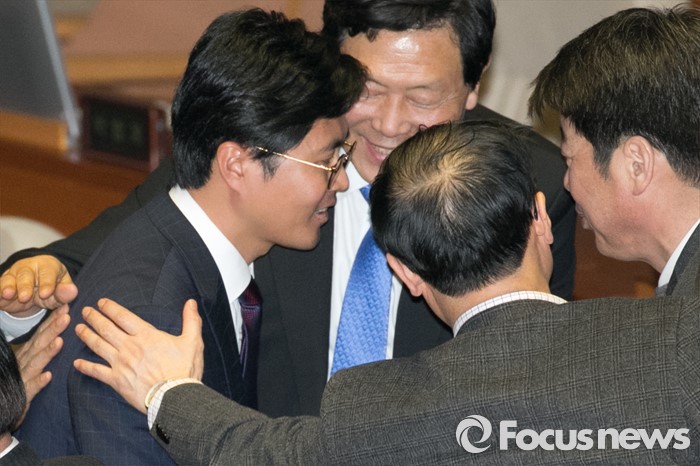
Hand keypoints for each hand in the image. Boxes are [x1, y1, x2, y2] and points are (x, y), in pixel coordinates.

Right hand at [0, 256, 76, 316]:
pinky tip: (0, 296)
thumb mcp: (60, 292)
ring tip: (8, 295)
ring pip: (10, 279)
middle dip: (26, 286)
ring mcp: (13, 274)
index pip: (48, 273)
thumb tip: (73, 291)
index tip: (45, 294)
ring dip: (9, 287)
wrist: (35, 289)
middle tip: (26, 297)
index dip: (47, 283)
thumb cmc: (51, 288)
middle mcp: (29, 267)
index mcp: (48, 265)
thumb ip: (65, 292)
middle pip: (26, 274)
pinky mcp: (2, 284)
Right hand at [14, 304, 69, 425]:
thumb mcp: (29, 362)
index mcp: (28, 353)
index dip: (53, 320)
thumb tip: (57, 333)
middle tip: (67, 315)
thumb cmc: (18, 382)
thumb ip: (40, 348)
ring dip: (48, 351)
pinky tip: (48, 376)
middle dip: (53, 329)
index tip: (66, 307)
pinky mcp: (21, 395)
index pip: (41, 333)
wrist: (2, 407)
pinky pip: (30, 388)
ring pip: (36, 362)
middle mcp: (24, 362)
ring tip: (60, 341)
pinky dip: (38, 381)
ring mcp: (22, 377)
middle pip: (39, 343)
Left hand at [73, 298, 203, 413]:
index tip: (101, 302)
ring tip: (78, 328)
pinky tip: (76, 363)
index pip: (123, 317)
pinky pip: (97, 372)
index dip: (110, 308)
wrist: (175, 396)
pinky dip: (85, 367)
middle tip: (85, 311)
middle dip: (94, 318)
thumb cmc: (185, 369)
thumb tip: (191, 302)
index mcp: (146, 336)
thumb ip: (191, 320)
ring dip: (86, 336)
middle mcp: (130, 347)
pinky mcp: (117, 380)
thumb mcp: (193, 341)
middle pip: (106, 328)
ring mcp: (121, 364)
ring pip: (98, 346)